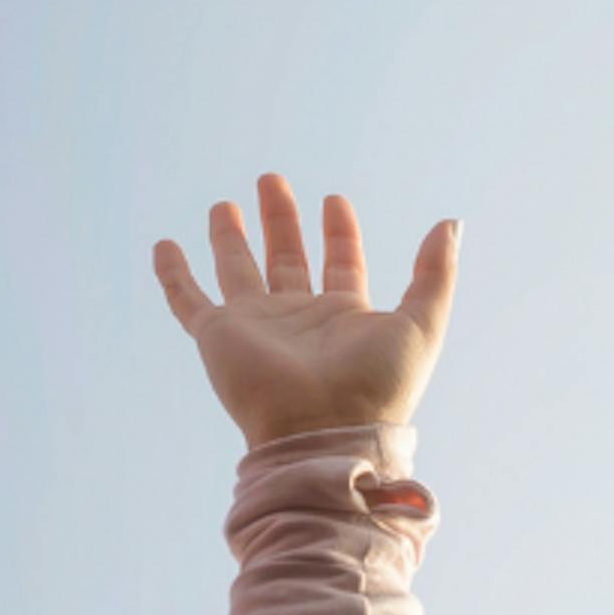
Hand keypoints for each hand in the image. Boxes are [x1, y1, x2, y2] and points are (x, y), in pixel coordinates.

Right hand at [154, 173, 460, 447]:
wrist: (323, 434)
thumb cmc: (377, 386)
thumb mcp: (420, 323)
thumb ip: (434, 273)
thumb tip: (450, 223)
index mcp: (343, 317)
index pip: (340, 263)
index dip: (339, 232)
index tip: (335, 201)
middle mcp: (297, 319)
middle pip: (286, 258)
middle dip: (281, 220)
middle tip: (272, 180)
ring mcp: (255, 327)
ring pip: (238, 271)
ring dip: (230, 238)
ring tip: (224, 204)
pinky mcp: (218, 336)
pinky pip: (188, 300)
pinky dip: (173, 275)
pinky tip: (163, 246)